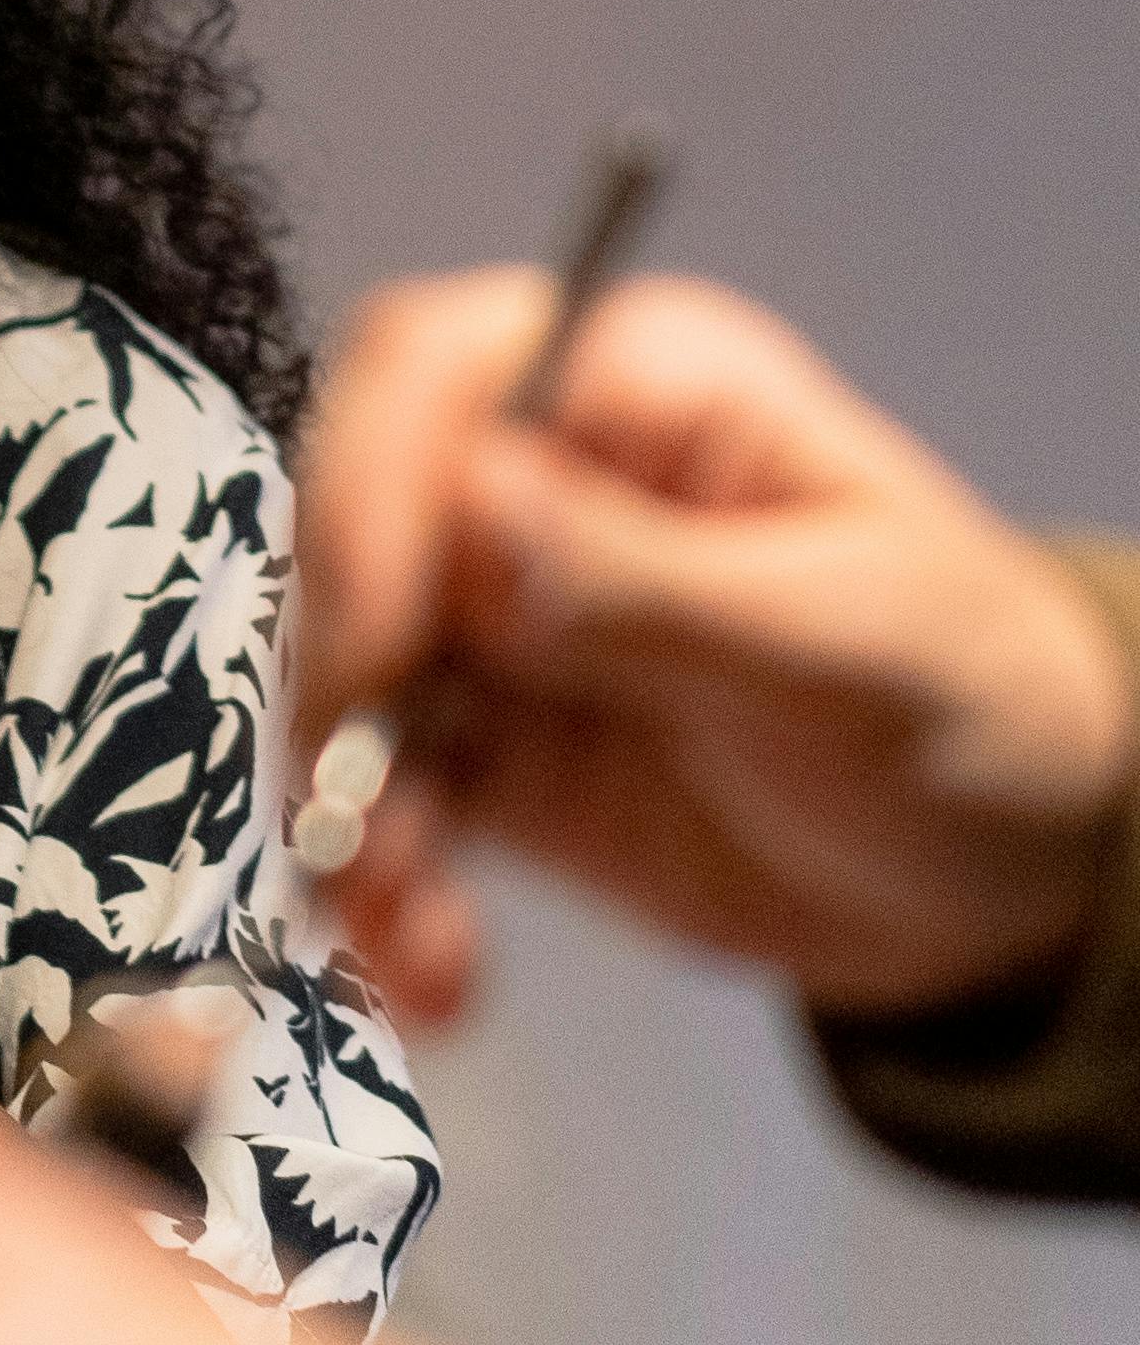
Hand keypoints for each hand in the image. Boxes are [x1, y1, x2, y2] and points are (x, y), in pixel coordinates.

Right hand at [296, 270, 1137, 1024]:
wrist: (1007, 866)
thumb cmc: (973, 697)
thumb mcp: (843, 642)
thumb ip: (653, 583)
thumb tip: (472, 511)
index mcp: (636, 392)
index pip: (431, 374)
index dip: (369, 489)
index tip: (377, 642)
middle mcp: (540, 484)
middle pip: (350, 527)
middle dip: (338, 678)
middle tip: (362, 816)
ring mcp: (496, 619)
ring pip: (341, 680)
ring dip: (348, 814)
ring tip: (413, 930)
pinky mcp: (484, 749)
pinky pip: (379, 801)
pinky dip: (384, 888)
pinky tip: (439, 971)